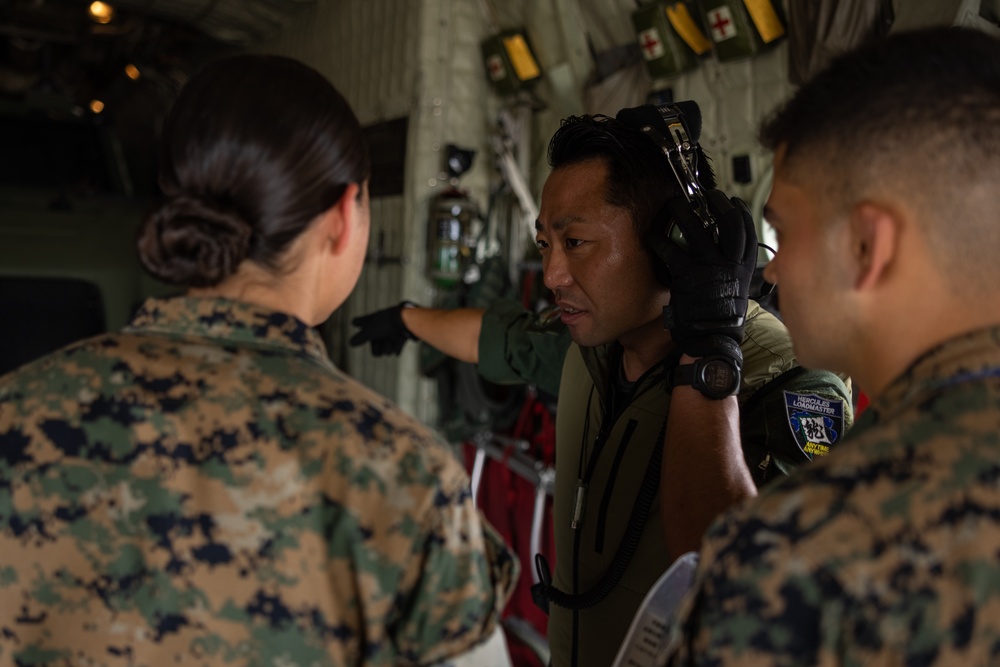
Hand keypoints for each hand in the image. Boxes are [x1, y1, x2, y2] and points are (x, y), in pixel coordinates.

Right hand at [349, 301, 417, 355]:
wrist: (408, 322)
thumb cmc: (387, 324)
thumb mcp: (370, 331)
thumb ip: (360, 338)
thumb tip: (351, 343)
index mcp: (372, 322)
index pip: (359, 322)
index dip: (357, 323)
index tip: (355, 323)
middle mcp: (380, 326)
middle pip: (374, 344)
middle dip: (377, 347)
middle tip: (379, 344)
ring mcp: (391, 332)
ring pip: (386, 349)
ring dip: (388, 347)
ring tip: (391, 342)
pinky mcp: (401, 337)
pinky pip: (396, 349)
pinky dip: (397, 347)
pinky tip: (398, 342)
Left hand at [651, 191, 756, 358]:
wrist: (713, 339)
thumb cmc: (721, 317)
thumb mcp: (736, 289)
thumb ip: (733, 269)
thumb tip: (727, 257)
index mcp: (744, 265)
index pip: (748, 230)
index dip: (739, 211)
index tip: (731, 201)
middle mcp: (730, 262)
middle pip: (728, 221)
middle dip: (715, 203)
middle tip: (704, 196)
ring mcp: (710, 266)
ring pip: (698, 228)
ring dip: (684, 212)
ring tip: (674, 204)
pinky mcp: (688, 274)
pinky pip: (671, 250)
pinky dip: (659, 240)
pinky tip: (652, 236)